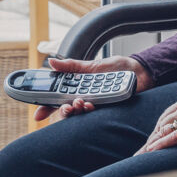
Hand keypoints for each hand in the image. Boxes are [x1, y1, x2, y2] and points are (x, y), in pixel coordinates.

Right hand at [34, 56, 152, 122]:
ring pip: (80, 115)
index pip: (58, 100)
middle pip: (67, 110)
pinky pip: (96, 115)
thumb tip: (51, 61)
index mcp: (77, 88)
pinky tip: (91, 105)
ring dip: (77, 110)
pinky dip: (91, 110)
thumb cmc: (116, 67)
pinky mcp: (108, 109)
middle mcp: (84, 98)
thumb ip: (71, 65)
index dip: (46, 108)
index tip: (38, 115)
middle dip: (63, 111)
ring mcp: (96, 105)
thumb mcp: (91, 64)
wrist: (139, 70)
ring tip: (80, 102)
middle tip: (66, 106)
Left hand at [134, 88, 176, 154]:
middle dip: (151, 137)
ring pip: (164, 130)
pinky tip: (152, 150)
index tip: (151, 139)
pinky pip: (175, 136)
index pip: (167, 115)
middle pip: (162, 123)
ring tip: (141, 155)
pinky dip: (161, 144)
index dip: (157, 128)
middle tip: (141, 151)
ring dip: (151, 143)